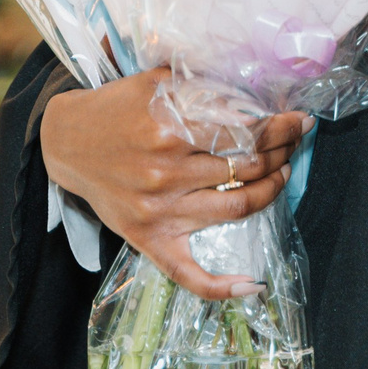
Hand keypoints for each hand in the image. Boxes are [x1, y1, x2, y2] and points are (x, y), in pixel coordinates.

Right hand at [38, 66, 311, 301]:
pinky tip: (253, 286)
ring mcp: (158, 211)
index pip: (245, 132)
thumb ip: (203, 85)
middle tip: (294, 141)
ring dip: (272, 190)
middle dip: (282, 151)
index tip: (300, 120)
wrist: (67, 143)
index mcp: (169, 129)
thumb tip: (259, 92)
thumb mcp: (157, 81)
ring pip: (237, 208)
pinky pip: (188, 273)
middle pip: (248, 167)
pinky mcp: (147, 239)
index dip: (280, 127)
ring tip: (283, 172)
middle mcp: (166, 172)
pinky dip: (221, 287)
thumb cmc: (117, 108)